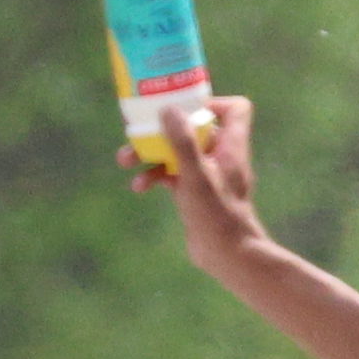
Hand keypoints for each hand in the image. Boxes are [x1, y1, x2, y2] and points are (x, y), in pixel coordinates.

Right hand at [125, 93, 264, 271]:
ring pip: (177, 152)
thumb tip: (167, 109)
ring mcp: (207, 175)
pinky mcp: (194, 193)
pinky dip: (155, 177)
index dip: (211, 102)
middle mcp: (221, 156)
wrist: (226, 256)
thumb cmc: (217, 215)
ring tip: (124, 161)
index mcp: (231, 146)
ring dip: (151, 154)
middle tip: (136, 132)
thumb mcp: (196, 175)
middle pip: (193, 128)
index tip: (184, 108)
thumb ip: (183, 141)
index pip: (234, 108)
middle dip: (162, 130)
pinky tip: (139, 187)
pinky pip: (172, 175)